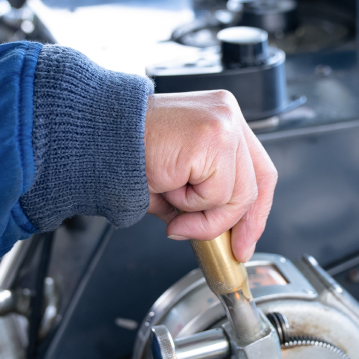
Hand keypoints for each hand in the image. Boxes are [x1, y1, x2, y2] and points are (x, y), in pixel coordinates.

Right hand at [143, 90, 277, 262]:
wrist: (98, 136)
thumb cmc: (128, 150)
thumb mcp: (178, 175)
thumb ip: (205, 196)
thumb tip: (218, 230)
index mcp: (223, 117)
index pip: (260, 169)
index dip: (257, 211)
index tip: (245, 240)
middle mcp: (228, 114)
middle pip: (256, 185)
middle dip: (235, 224)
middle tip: (217, 244)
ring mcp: (225, 124)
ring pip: (237, 196)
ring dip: (201, 213)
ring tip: (170, 196)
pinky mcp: (215, 140)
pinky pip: (216, 195)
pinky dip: (189, 204)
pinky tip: (167, 184)